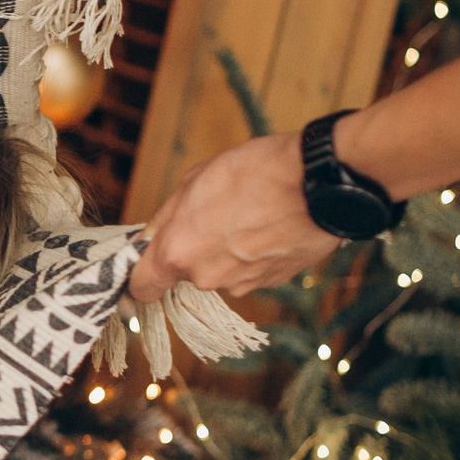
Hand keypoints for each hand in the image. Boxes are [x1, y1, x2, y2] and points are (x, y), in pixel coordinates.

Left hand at [128, 131, 340, 303]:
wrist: (319, 182)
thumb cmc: (253, 172)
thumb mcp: (193, 181)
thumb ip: (164, 219)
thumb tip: (148, 239)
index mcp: (179, 253)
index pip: (142, 288)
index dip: (139, 277)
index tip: (145, 264)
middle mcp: (208, 277)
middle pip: (186, 273)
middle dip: (193, 249)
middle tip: (212, 215)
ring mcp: (243, 283)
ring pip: (220, 272)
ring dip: (225, 251)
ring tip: (246, 214)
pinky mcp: (274, 282)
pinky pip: (250, 271)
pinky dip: (254, 254)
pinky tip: (268, 225)